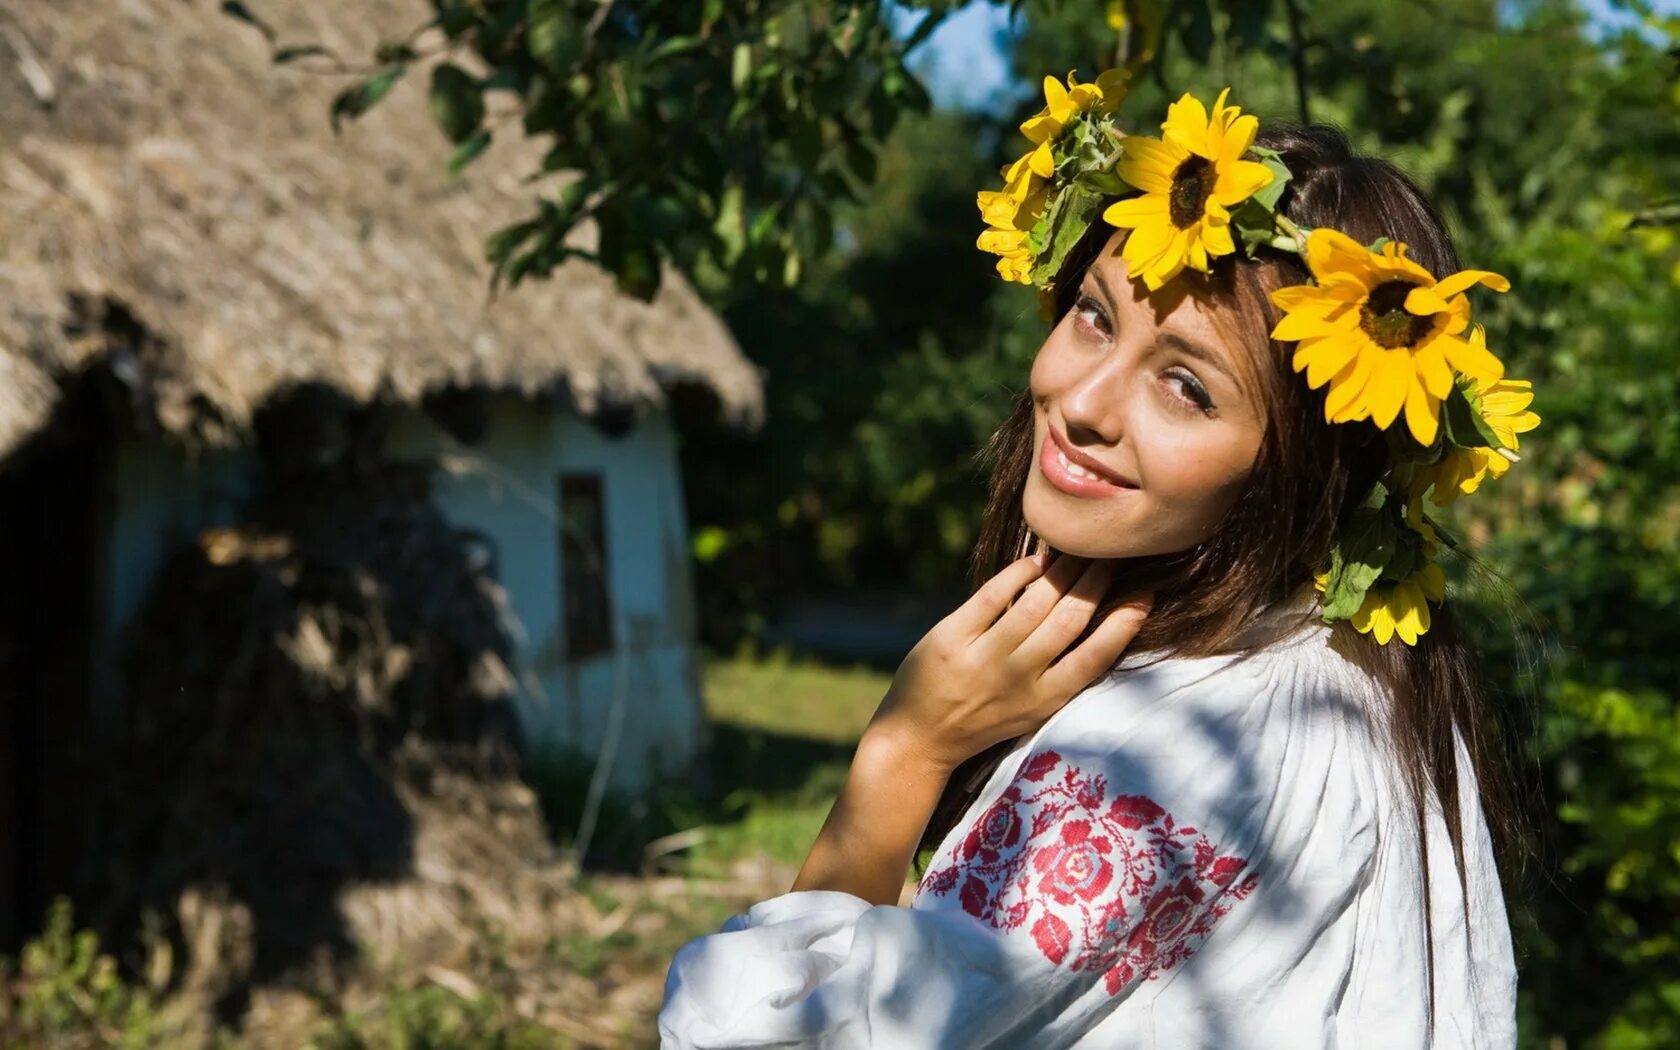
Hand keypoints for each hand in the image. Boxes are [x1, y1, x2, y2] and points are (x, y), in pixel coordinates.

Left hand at [864, 552, 1152, 775]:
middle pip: (1070, 620)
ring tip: (1080, 550)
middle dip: (1096, 582)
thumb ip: (1061, 670)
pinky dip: (1019, 573)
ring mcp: (983, 657)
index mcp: (1045, 699)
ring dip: (1063, 571)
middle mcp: (1018, 678)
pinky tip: (1036, 560)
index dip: (1124, 623)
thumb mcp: (1033, 707)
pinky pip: (993, 595)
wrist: (919, 739)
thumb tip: (1098, 615)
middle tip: (1113, 555)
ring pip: (1036, 603)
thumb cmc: (984, 717)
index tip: (1144, 593)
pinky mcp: (951, 638)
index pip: (1096, 657)